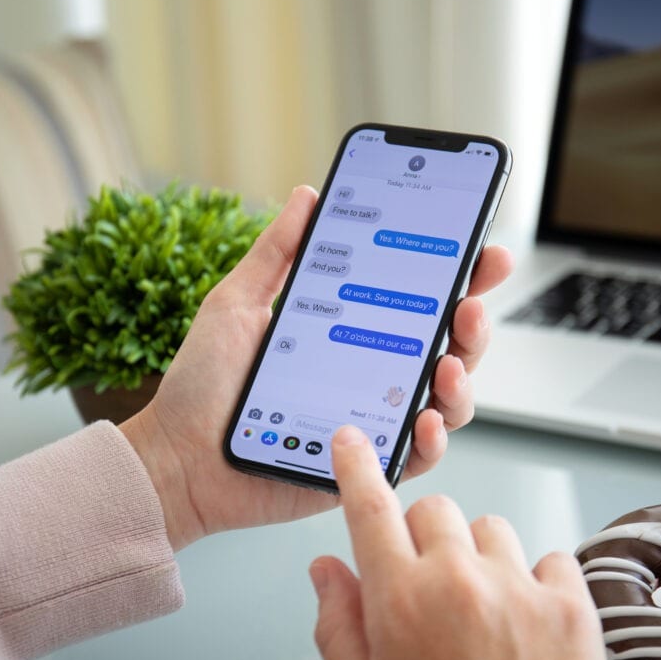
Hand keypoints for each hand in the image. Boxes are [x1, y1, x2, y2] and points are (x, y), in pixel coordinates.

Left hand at [120, 186, 513, 549]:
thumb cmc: (203, 384)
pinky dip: (432, 438)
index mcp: (352, 331)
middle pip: (446, 346)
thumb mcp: (237, 305)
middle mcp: (372, 372)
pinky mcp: (366, 464)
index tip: (482, 250)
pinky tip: (424, 417)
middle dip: (473, 323)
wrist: (177, 458)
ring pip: (446, 400)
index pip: (417, 299)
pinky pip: (418, 454)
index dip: (459, 275)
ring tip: (449, 365)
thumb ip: (276, 254)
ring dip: (462, 379)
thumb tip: (307, 196)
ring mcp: (373, 418)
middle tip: (468, 305)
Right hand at [311, 426, 605, 659]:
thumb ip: (340, 625)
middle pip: (435, 510)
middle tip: (432, 586)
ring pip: (492, 529)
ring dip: (483, 559)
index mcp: (400, 601)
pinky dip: (537, 582)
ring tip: (485, 615)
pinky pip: (550, 558)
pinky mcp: (573, 606)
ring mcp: (520, 589)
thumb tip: (327, 571)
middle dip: (427, 539)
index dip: (357, 467)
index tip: (353, 441)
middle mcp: (459, 581)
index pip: (369, 509)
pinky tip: (527, 625)